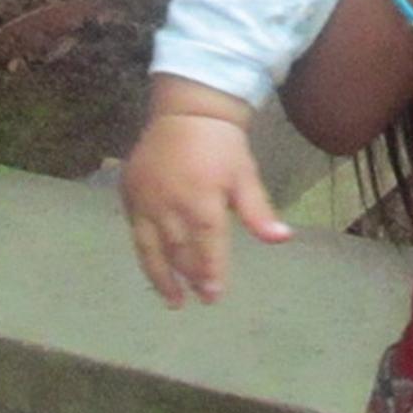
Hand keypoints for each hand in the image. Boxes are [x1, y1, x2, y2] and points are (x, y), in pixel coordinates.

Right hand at [119, 99, 289, 306]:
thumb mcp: (245, 175)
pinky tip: (155, 269)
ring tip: (174, 300)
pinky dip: (146, 254)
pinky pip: (135, 232)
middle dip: (190, 277)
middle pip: (178, 250)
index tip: (215, 296)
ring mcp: (144, 200)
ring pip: (151, 248)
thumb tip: (283, 238)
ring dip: (162, 276)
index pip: (206, 244)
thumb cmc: (221, 146)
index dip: (211, 272)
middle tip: (200, 298)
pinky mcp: (129, 194)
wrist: (185, 112)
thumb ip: (257, 212)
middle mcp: (168, 203)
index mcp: (201, 198)